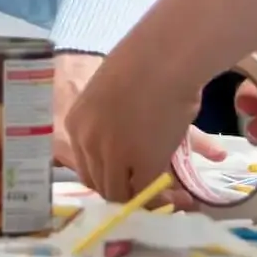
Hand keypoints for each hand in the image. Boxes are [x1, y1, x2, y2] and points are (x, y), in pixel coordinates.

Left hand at [52, 52, 220, 192]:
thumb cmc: (145, 64)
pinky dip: (163, 198)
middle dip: (125, 191)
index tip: (129, 179)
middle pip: (100, 184)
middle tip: (149, 193)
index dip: (108, 176)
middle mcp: (88, 143)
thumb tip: (132, 142)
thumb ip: (111, 123)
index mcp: (76, 123)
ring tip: (169, 197)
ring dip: (143, 198)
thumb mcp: (112, 95)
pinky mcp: (142, 166)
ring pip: (121, 193)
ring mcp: (113, 157)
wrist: (165, 58)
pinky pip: (147, 193)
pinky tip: (180, 195)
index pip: (86, 167)